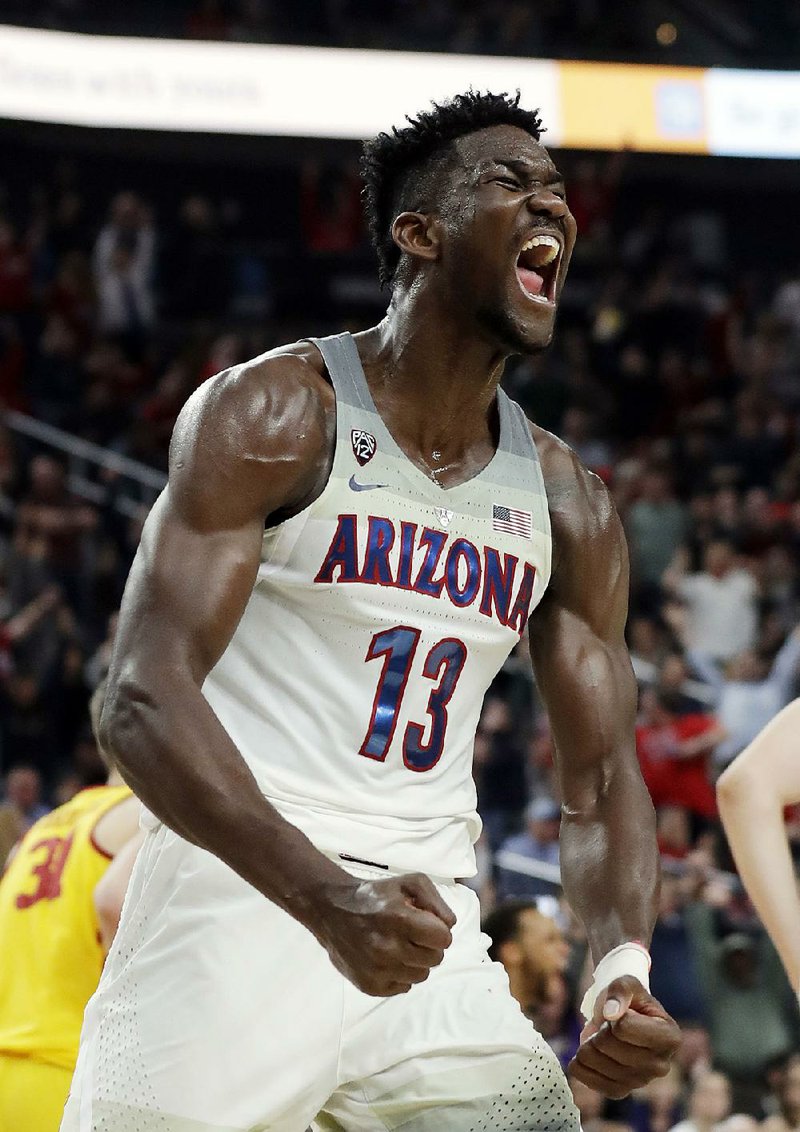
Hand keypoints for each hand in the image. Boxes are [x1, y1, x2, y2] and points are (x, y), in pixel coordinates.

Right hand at [313, 872, 455, 996]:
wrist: (333, 910)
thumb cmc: (376, 895)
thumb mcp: (409, 883)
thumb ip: (436, 901)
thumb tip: (449, 925)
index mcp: (400, 919)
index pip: (444, 939)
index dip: (438, 931)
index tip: (426, 924)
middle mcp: (388, 948)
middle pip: (435, 959)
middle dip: (428, 946)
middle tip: (411, 934)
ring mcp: (377, 970)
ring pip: (421, 976)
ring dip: (415, 961)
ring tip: (399, 945)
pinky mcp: (368, 985)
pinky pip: (403, 987)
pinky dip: (400, 974)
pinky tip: (387, 958)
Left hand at [569, 975, 679, 1098]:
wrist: (625, 1019)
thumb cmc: (629, 1000)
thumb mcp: (628, 983)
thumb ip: (621, 990)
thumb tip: (610, 1012)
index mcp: (670, 1037)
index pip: (623, 1026)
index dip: (612, 1013)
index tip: (620, 1012)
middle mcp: (661, 1065)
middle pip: (606, 1043)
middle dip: (598, 1028)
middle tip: (606, 1025)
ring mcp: (641, 1082)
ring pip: (593, 1059)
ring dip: (587, 1043)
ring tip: (600, 1037)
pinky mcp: (621, 1091)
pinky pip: (589, 1080)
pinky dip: (580, 1064)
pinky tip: (586, 1053)